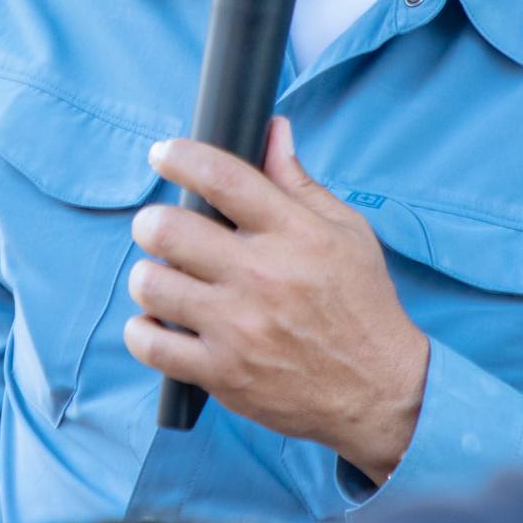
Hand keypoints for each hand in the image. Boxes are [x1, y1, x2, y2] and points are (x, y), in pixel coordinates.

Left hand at [124, 118, 429, 482]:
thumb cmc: (361, 304)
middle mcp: (261, 276)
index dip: (180, 156)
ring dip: (149, 275)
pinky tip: (160, 322)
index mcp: (294, 233)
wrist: (379, 391)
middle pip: (167, 229)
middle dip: (152, 221)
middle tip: (160, 228)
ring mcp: (238, 328)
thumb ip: (299, 182)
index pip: (221, 177)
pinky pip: (150, 344)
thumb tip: (272, 130)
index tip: (164, 154)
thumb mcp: (347, 232)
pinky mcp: (222, 373)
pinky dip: (143, 330)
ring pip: (151, 284)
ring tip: (165, 278)